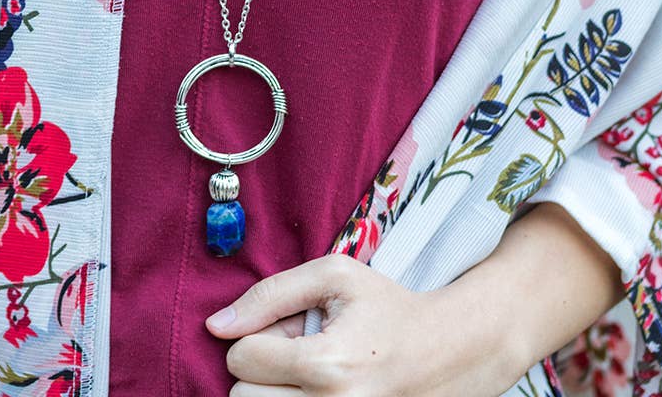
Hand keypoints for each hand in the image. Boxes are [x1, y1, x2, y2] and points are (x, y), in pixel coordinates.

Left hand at [204, 252, 525, 395]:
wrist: (446, 354)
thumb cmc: (387, 308)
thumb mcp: (335, 276)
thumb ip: (270, 293)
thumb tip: (215, 325)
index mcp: (327, 365)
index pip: (242, 359)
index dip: (254, 337)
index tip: (285, 330)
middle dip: (260, 372)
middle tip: (296, 355)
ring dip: (273, 393)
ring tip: (309, 375)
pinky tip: (315, 392)